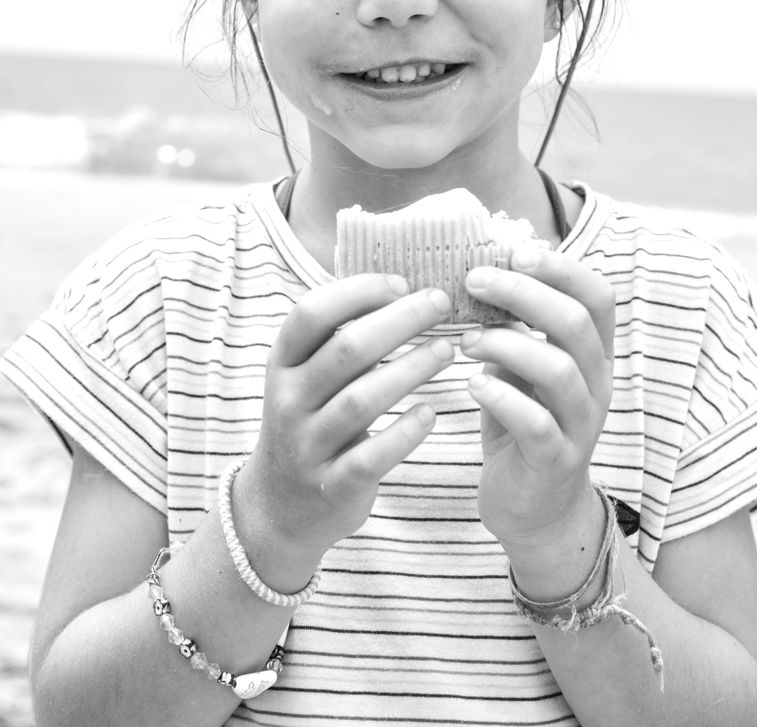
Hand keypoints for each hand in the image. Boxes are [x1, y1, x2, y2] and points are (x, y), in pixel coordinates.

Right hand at [245, 275, 453, 566]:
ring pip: (361, 400)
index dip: (357, 291)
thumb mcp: (306, 377)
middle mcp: (290, 400)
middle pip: (346, 350)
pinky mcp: (333, 485)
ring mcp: (308, 444)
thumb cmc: (311, 420)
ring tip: (446, 351)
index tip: (402, 282)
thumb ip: (340, 339)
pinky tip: (429, 413)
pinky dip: (403, 433)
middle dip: (399, 320)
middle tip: (440, 304)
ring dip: (409, 369)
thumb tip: (401, 289)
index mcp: (283, 363)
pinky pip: (370, 457)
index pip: (311, 313)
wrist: (280, 505)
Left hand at [461, 247, 614, 551]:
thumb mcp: (520, 367)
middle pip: (576, 322)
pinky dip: (502, 397)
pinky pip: (538, 423)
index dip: (561, 267)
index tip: (514, 252)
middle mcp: (597, 383)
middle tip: (473, 282)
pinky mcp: (557, 460)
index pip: (597, 295)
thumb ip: (513, 328)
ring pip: (559, 368)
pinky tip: (473, 385)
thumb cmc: (523, 423)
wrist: (535, 510)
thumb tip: (480, 273)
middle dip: (522, 293)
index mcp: (593, 353)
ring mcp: (582, 424)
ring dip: (507, 343)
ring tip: (465, 340)